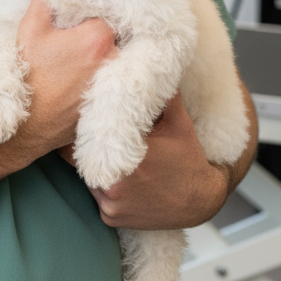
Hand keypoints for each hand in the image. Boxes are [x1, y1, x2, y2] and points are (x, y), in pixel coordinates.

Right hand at [5, 0, 116, 164]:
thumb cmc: (25, 76)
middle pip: (118, 33)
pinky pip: (114, 79)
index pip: (109, 10)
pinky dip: (104, 72)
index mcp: (98, 37)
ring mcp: (113, 83)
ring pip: (118, 56)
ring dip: (107, 52)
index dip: (95, 8)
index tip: (85, 9)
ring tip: (82, 51)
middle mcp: (113, 60)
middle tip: (83, 28)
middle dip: (105, 28)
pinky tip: (83, 72)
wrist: (24, 128)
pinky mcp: (110, 101)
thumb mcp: (29, 30)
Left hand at [59, 91, 228, 229]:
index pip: (82, 139)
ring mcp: (111, 206)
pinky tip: (118, 174)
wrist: (201, 200)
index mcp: (126, 160)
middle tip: (87, 130)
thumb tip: (149, 60)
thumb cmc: (188, 157)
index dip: (79, 127)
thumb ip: (160, 92)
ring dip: (93, 165)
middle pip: (80, 158)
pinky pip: (97, 196)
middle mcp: (114, 187)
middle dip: (84, 145)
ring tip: (107, 152)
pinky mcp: (111, 219)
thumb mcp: (177, 120)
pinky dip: (103, 185)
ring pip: (87, 177)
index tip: (81, 117)